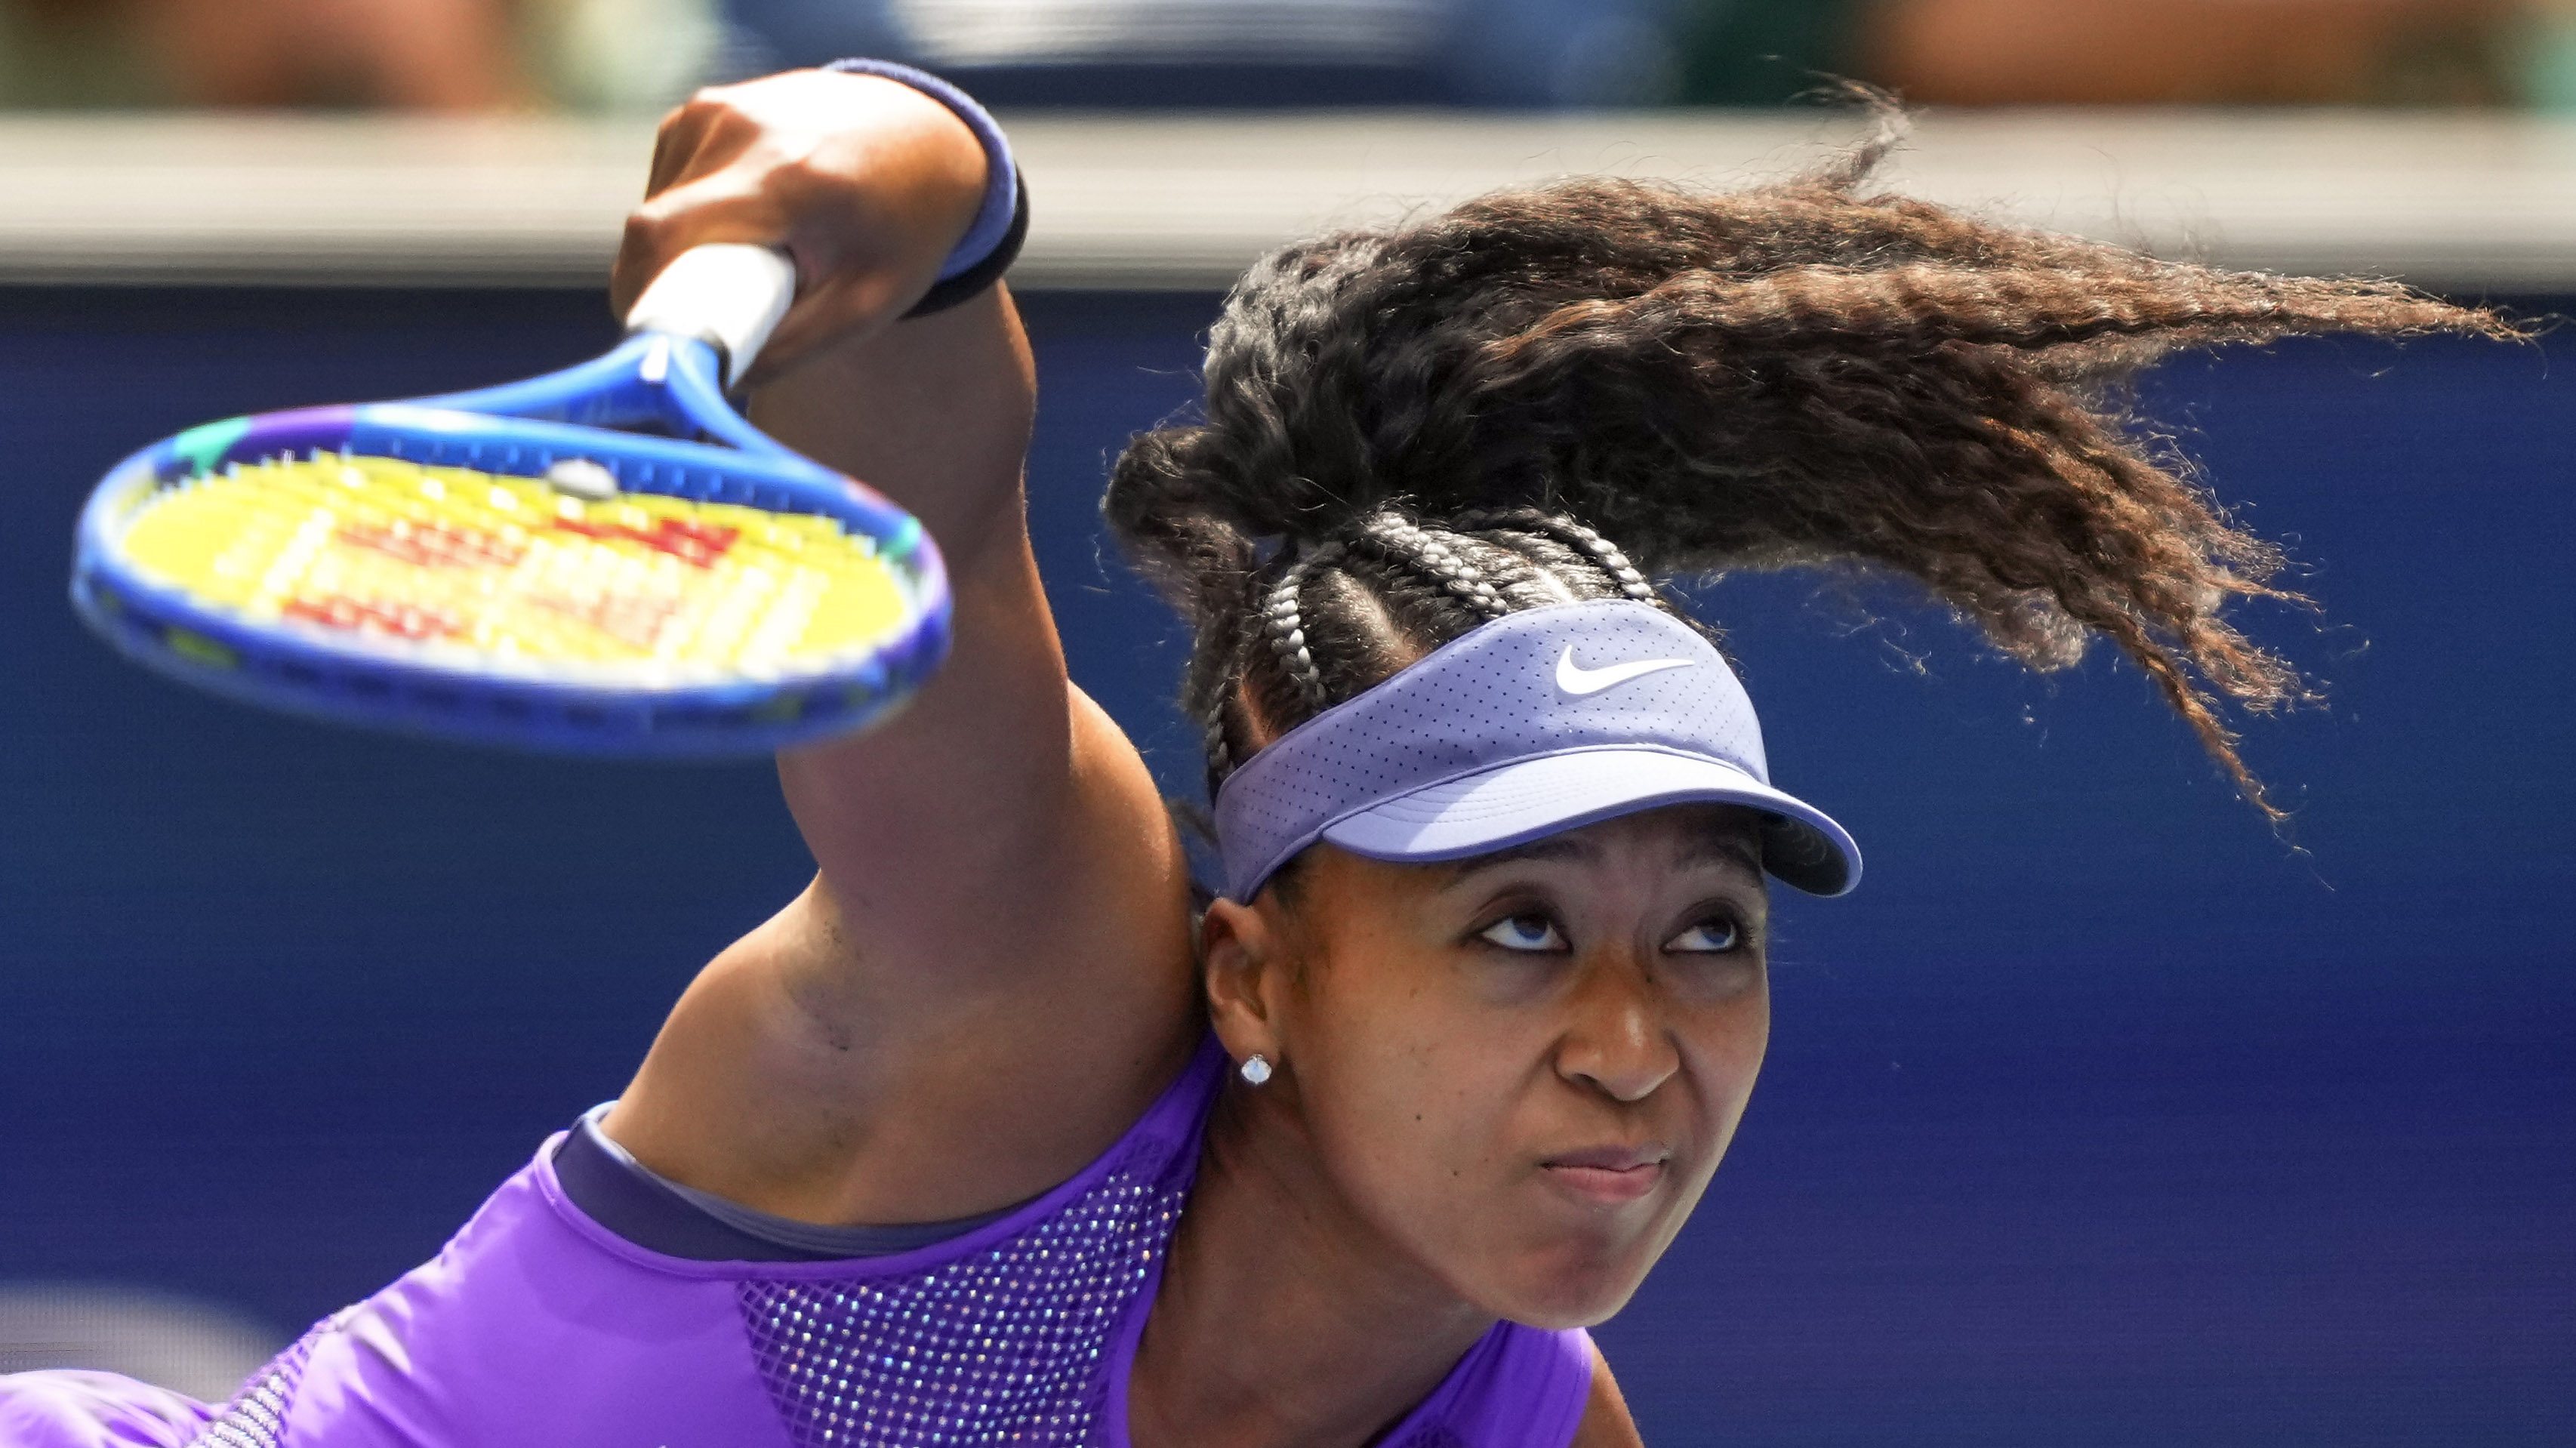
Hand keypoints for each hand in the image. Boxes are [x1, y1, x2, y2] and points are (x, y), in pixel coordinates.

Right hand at [610, 69, 988, 389]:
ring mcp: (714, 108)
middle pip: (652, 227)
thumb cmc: (904, 229)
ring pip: (653, 206)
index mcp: (788, 176)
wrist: (928, 139)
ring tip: (750, 264)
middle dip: (666, 288)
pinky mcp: (701, 108)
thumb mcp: (867, 304)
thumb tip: (705, 380)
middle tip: (716, 322)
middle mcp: (740, 128)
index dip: (639, 298)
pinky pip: (667, 183)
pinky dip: (689, 220)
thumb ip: (787, 349)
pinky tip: (745, 226)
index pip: (663, 236)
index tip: (656, 345)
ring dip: (679, 254)